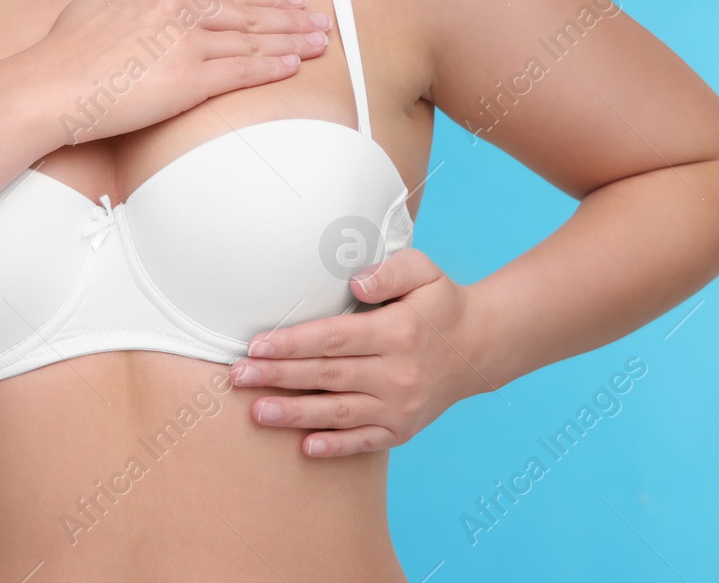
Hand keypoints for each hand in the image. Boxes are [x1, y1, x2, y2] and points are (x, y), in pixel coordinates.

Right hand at [22, 0, 332, 143]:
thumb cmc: (65, 52)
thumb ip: (135, 2)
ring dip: (291, 41)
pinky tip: (294, 66)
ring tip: (318, 43)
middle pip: (247, 12)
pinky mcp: (191, 78)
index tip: (287, 0)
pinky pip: (243, 71)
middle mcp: (179, 5)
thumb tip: (147, 6)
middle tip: (318, 20)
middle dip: (289, 17)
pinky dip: (273, 67)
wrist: (51, 85)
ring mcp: (187, 41)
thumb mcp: (100, 5)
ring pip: (253, 40)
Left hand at [227, 248, 492, 456]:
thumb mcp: (424, 272)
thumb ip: (390, 271)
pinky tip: (305, 447)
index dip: (293, 343)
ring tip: (257, 413)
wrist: (480, 347)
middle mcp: (398, 373)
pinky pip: (364, 442)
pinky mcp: (403, 429)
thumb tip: (355, 284)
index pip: (335, 339)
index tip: (257, 345)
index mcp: (397, 332)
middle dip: (278, 377)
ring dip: (295, 414)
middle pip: (328, 376)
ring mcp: (400, 406)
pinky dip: (335, 446)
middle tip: (238, 376)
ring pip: (339, 412)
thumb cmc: (440, 304)